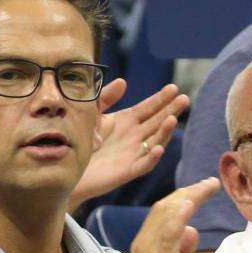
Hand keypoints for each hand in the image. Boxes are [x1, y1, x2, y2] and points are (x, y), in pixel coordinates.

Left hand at [70, 80, 187, 208]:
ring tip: (173, 119)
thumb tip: (123, 82)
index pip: (148, 108)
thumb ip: (105, 98)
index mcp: (126, 122)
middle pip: (157, 122)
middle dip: (171, 110)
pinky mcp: (127, 171)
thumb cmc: (77, 140)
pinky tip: (158, 148)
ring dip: (165, 132)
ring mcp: (132, 154)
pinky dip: (152, 157)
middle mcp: (133, 137)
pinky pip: (144, 164)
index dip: (161, 99)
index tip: (173, 88)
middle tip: (185, 99)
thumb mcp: (91, 114)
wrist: (66, 168)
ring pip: (155, 141)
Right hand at [114, 178, 219, 252]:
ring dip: (188, 197)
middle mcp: (144, 243)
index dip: (183, 197)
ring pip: (166, 214)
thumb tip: (192, 230)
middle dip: (189, 191)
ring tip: (207, 187)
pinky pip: (166, 234)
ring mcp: (149, 252)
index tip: (202, 188)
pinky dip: (177, 216)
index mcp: (146, 243)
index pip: (163, 211)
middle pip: (165, 207)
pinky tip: (190, 203)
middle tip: (210, 183)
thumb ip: (180, 249)